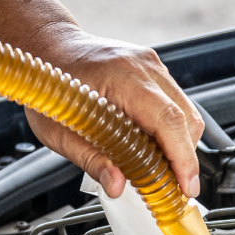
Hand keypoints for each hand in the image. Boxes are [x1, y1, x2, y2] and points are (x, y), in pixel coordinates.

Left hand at [23, 25, 203, 198]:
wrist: (48, 47)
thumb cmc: (50, 84)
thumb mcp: (59, 131)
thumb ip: (91, 160)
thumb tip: (116, 185)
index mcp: (121, 77)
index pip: (168, 120)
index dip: (183, 157)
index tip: (186, 185)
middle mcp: (143, 67)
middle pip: (186, 118)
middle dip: (184, 158)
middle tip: (172, 187)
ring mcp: (151, 66)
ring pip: (185, 112)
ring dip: (178, 145)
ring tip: (159, 170)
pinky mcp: (152, 72)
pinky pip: (174, 104)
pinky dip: (170, 130)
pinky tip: (152, 147)